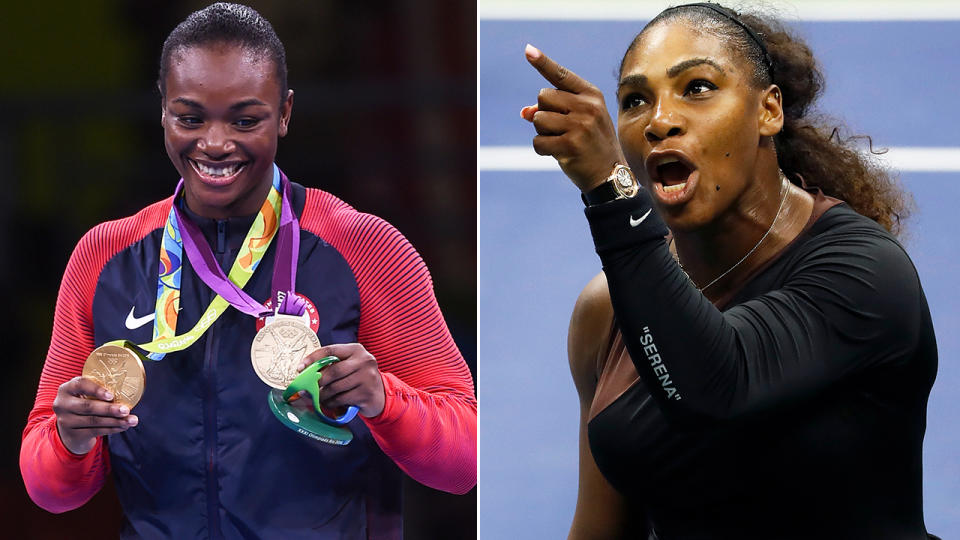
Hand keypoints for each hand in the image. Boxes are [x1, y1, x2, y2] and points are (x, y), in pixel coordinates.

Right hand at [53, 377, 138, 454]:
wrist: (71, 429)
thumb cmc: (85, 404)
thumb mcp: (86, 394)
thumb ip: (100, 389)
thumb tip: (129, 387)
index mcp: (66, 389)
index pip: (79, 384)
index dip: (96, 389)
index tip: (111, 395)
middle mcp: (62, 404)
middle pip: (87, 407)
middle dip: (109, 409)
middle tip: (126, 410)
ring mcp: (65, 421)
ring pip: (93, 421)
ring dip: (115, 421)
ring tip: (132, 420)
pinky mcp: (72, 435)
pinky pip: (95, 431)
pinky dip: (112, 429)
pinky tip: (124, 426)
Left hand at [297, 343, 384, 417]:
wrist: (380, 394)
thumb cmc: (358, 378)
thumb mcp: (350, 365)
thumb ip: (333, 365)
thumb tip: (305, 372)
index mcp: (356, 349)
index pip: (330, 351)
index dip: (313, 359)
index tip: (300, 368)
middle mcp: (364, 361)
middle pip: (333, 371)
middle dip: (317, 381)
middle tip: (306, 389)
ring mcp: (368, 377)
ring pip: (336, 387)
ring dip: (322, 395)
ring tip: (317, 397)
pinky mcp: (367, 393)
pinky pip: (342, 399)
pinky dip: (331, 402)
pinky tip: (328, 403)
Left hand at [521, 44, 625, 191]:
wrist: (609, 174)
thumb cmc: (590, 144)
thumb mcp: (578, 121)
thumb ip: (554, 111)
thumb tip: (525, 112)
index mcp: (591, 95)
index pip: (561, 75)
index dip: (543, 63)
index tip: (528, 50)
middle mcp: (588, 106)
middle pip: (543, 96)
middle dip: (544, 112)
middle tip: (561, 128)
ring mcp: (580, 125)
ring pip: (538, 119)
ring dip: (542, 132)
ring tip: (561, 141)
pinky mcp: (570, 144)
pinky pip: (538, 141)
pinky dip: (542, 149)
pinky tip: (558, 153)